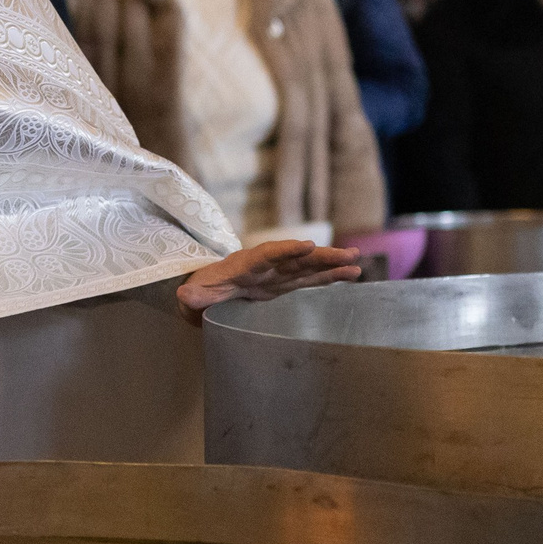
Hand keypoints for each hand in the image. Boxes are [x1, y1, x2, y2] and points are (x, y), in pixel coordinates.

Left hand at [173, 240, 362, 320]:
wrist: (202, 292)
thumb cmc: (200, 292)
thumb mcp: (193, 297)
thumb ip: (193, 296)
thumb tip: (184, 296)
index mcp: (243, 265)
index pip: (267, 255)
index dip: (287, 250)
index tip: (308, 246)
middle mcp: (265, 267)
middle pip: (295, 258)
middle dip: (321, 256)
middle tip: (349, 253)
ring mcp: (276, 275)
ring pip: (308, 267)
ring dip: (331, 264)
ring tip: (357, 262)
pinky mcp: (283, 286)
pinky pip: (309, 280)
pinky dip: (329, 277)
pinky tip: (351, 275)